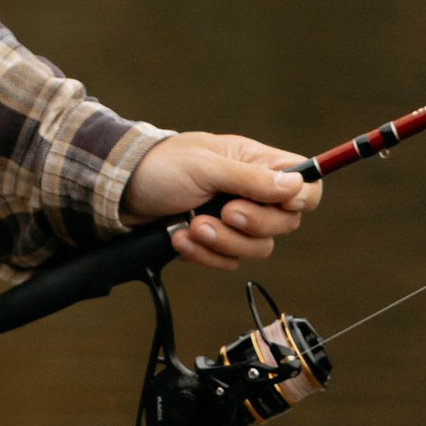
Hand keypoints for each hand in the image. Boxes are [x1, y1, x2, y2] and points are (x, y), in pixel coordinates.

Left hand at [124, 131, 320, 273]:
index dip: (300, 198)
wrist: (120, 191)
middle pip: (285, 224)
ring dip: (224, 241)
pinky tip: (181, 237)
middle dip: (253, 224)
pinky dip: (204, 253)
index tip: (280, 203)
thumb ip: (252, 179)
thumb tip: (296, 186)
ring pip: (257, 248)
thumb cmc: (161, 166)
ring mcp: (234, 219)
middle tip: (224, 211)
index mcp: (255, 162)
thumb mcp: (206, 167)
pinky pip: (228, 262)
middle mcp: (251, 192)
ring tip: (193, 225)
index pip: (305, 184)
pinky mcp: (215, 242)